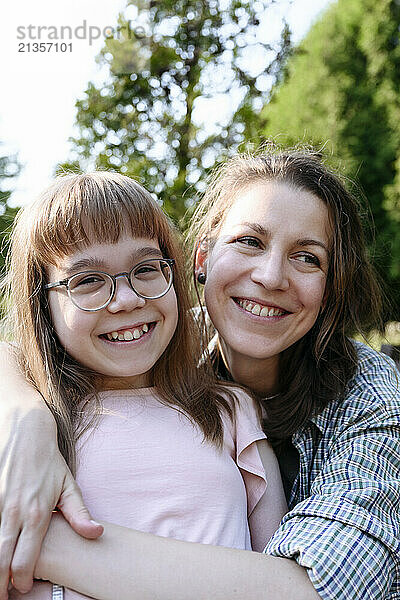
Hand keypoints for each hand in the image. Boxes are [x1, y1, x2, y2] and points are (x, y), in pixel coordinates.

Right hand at [0, 404, 102, 599]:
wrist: (25, 432)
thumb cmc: (48, 461)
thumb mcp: (68, 485)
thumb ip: (80, 514)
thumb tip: (96, 534)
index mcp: (37, 514)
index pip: (25, 561)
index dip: (24, 581)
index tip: (27, 587)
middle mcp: (13, 513)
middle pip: (1, 561)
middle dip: (2, 584)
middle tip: (7, 594)